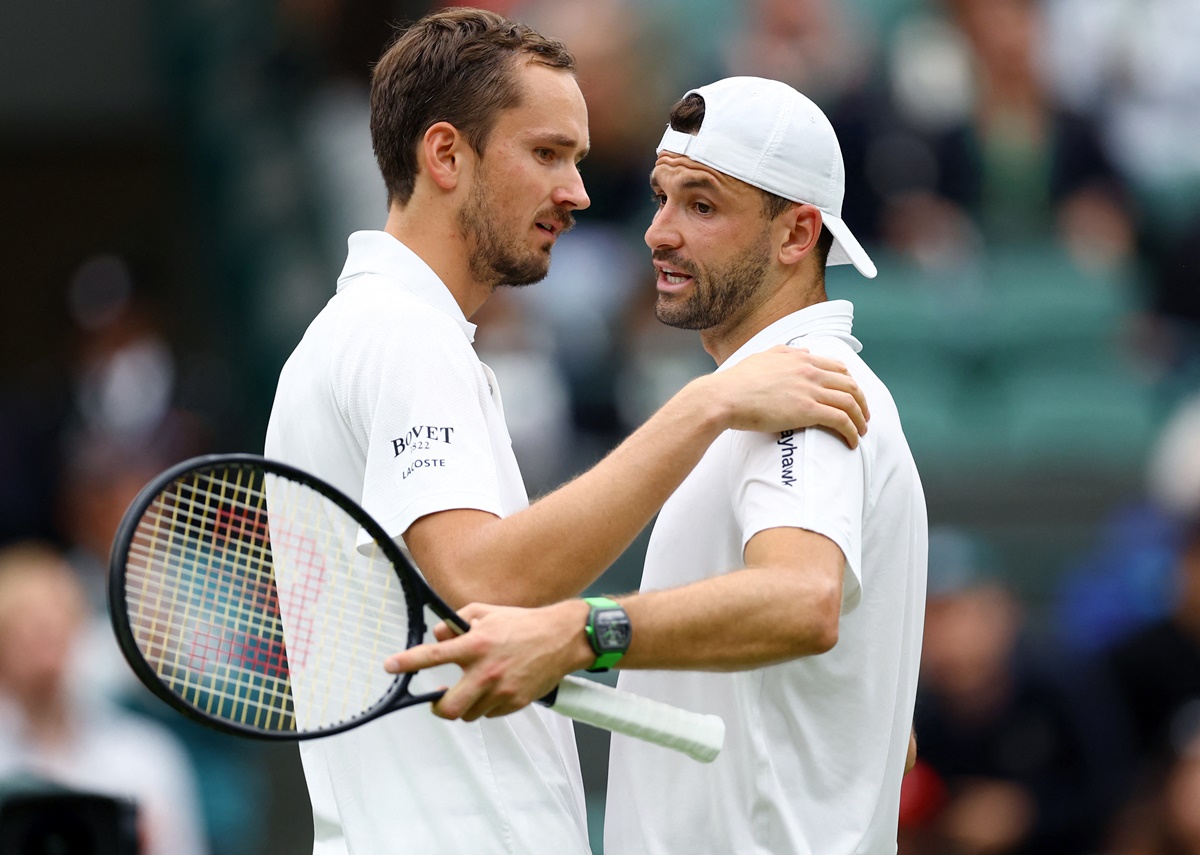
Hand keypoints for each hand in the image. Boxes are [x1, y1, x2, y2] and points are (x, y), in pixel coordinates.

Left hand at [383, 600, 592, 720]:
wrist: (562, 638)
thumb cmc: (524, 624)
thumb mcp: (486, 612)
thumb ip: (457, 622)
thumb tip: (437, 636)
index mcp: (476, 644)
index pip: (433, 656)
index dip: (407, 662)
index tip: (390, 666)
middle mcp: (486, 671)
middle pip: (448, 708)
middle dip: (438, 708)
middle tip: (438, 700)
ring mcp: (501, 690)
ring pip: (470, 713)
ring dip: (467, 704)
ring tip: (478, 686)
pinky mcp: (515, 703)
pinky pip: (491, 714)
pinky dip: (488, 705)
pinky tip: (498, 687)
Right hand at [705, 346, 868, 446]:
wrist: (723, 396)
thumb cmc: (737, 381)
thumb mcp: (763, 356)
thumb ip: (785, 352)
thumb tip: (804, 350)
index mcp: (800, 358)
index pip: (838, 368)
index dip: (850, 383)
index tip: (852, 395)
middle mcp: (809, 371)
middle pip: (850, 385)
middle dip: (862, 401)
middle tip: (863, 415)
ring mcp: (810, 390)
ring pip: (850, 403)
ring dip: (861, 418)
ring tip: (862, 431)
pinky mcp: (807, 410)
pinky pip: (841, 420)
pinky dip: (852, 431)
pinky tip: (852, 441)